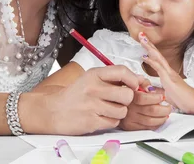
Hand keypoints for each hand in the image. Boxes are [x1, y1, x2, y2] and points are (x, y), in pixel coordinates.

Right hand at [21, 65, 139, 134]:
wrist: (53, 110)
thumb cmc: (76, 94)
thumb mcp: (92, 79)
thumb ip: (114, 78)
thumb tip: (141, 80)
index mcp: (94, 75)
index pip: (122, 71)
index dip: (133, 79)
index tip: (134, 85)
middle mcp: (93, 89)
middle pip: (127, 94)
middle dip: (127, 99)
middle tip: (119, 100)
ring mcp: (92, 106)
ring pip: (122, 111)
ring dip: (119, 112)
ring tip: (108, 109)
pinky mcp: (91, 122)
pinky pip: (114, 122)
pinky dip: (111, 121)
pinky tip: (101, 116)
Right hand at [119, 87, 171, 130]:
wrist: (112, 103)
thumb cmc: (126, 92)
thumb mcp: (133, 82)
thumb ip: (143, 83)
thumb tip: (151, 89)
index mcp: (129, 96)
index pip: (144, 98)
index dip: (156, 98)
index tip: (162, 97)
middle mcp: (129, 108)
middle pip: (151, 111)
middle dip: (164, 109)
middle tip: (169, 107)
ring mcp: (129, 119)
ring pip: (150, 121)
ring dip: (162, 118)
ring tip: (166, 114)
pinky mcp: (130, 127)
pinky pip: (147, 128)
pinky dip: (156, 125)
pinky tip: (160, 120)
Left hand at [139, 32, 193, 113]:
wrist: (192, 103)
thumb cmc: (182, 99)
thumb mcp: (166, 94)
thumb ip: (158, 90)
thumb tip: (150, 88)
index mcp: (167, 73)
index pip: (157, 58)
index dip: (150, 50)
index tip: (144, 42)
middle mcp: (168, 70)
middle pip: (157, 54)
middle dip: (149, 44)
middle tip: (141, 35)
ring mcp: (169, 73)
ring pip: (157, 57)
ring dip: (149, 48)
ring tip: (142, 39)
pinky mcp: (169, 78)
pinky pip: (159, 68)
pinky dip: (151, 61)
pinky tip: (145, 56)